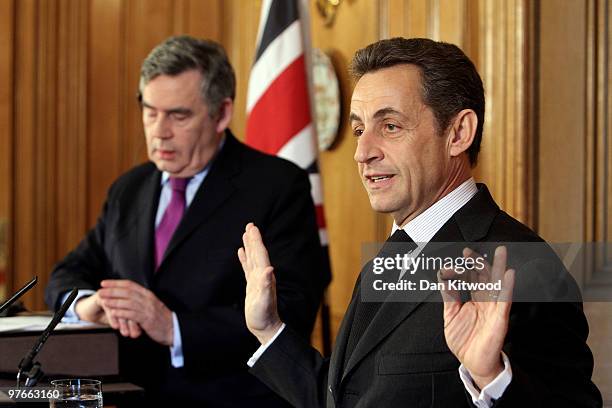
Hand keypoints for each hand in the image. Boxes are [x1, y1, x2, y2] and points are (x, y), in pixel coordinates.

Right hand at [74, 292, 141, 337]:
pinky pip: (109, 307)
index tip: (140, 333)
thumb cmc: (110, 313)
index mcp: (130, 295)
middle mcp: (122, 293)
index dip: (140, 320)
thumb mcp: (120, 318)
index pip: (138, 308)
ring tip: (125, 333)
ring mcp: (112, 293)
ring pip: (121, 307)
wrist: (92, 307)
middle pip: (131, 307)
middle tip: (134, 334)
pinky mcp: (102, 296)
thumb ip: (130, 324)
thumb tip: (138, 333)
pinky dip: (113, 318)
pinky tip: (115, 326)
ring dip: (124, 322)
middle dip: (133, 322)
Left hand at [97, 280, 173, 345]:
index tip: (104, 283)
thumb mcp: (151, 305)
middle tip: (100, 290)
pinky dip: (121, 312)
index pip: (130, 285)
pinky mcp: (146, 319)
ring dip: (114, 300)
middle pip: (127, 292)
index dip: (116, 283)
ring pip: (128, 302)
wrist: (173, 329)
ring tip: (103, 300)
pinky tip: (113, 312)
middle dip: (112, 290)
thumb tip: (126, 297)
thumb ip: (140, 300)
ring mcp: (147, 309)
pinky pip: (131, 314)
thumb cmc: (160, 318)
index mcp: (148, 294)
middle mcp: (147, 299)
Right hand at [237, 223, 283, 343]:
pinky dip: (244, 258)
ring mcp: (257, 279)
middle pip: (257, 252)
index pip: (260, 254)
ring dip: (249, 245)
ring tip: (246, 234)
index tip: (252, 228)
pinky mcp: (252, 285)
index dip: (256, 241)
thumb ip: (267, 285)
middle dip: (253, 239)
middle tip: (250, 225)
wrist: (265, 327)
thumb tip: (269, 269)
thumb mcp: (264, 301)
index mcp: (264, 276)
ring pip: (252, 258)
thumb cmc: (264, 316)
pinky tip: (241, 252)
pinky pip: (247, 267)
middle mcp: (262, 275)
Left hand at [440, 246, 514, 388]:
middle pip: (484, 277)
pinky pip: (505, 301)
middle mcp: (485, 302)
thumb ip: (449, 296)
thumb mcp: (450, 315)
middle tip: (468, 251)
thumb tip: (443, 277)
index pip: (469, 279)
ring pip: (497, 284)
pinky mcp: (500, 319)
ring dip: (499, 267)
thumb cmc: (464, 340)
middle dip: (478, 263)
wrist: (473, 363)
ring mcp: (494, 309)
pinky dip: (507, 287)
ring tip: (501, 251)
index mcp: (474, 300)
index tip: (448, 267)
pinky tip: (509, 274)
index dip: (460, 271)